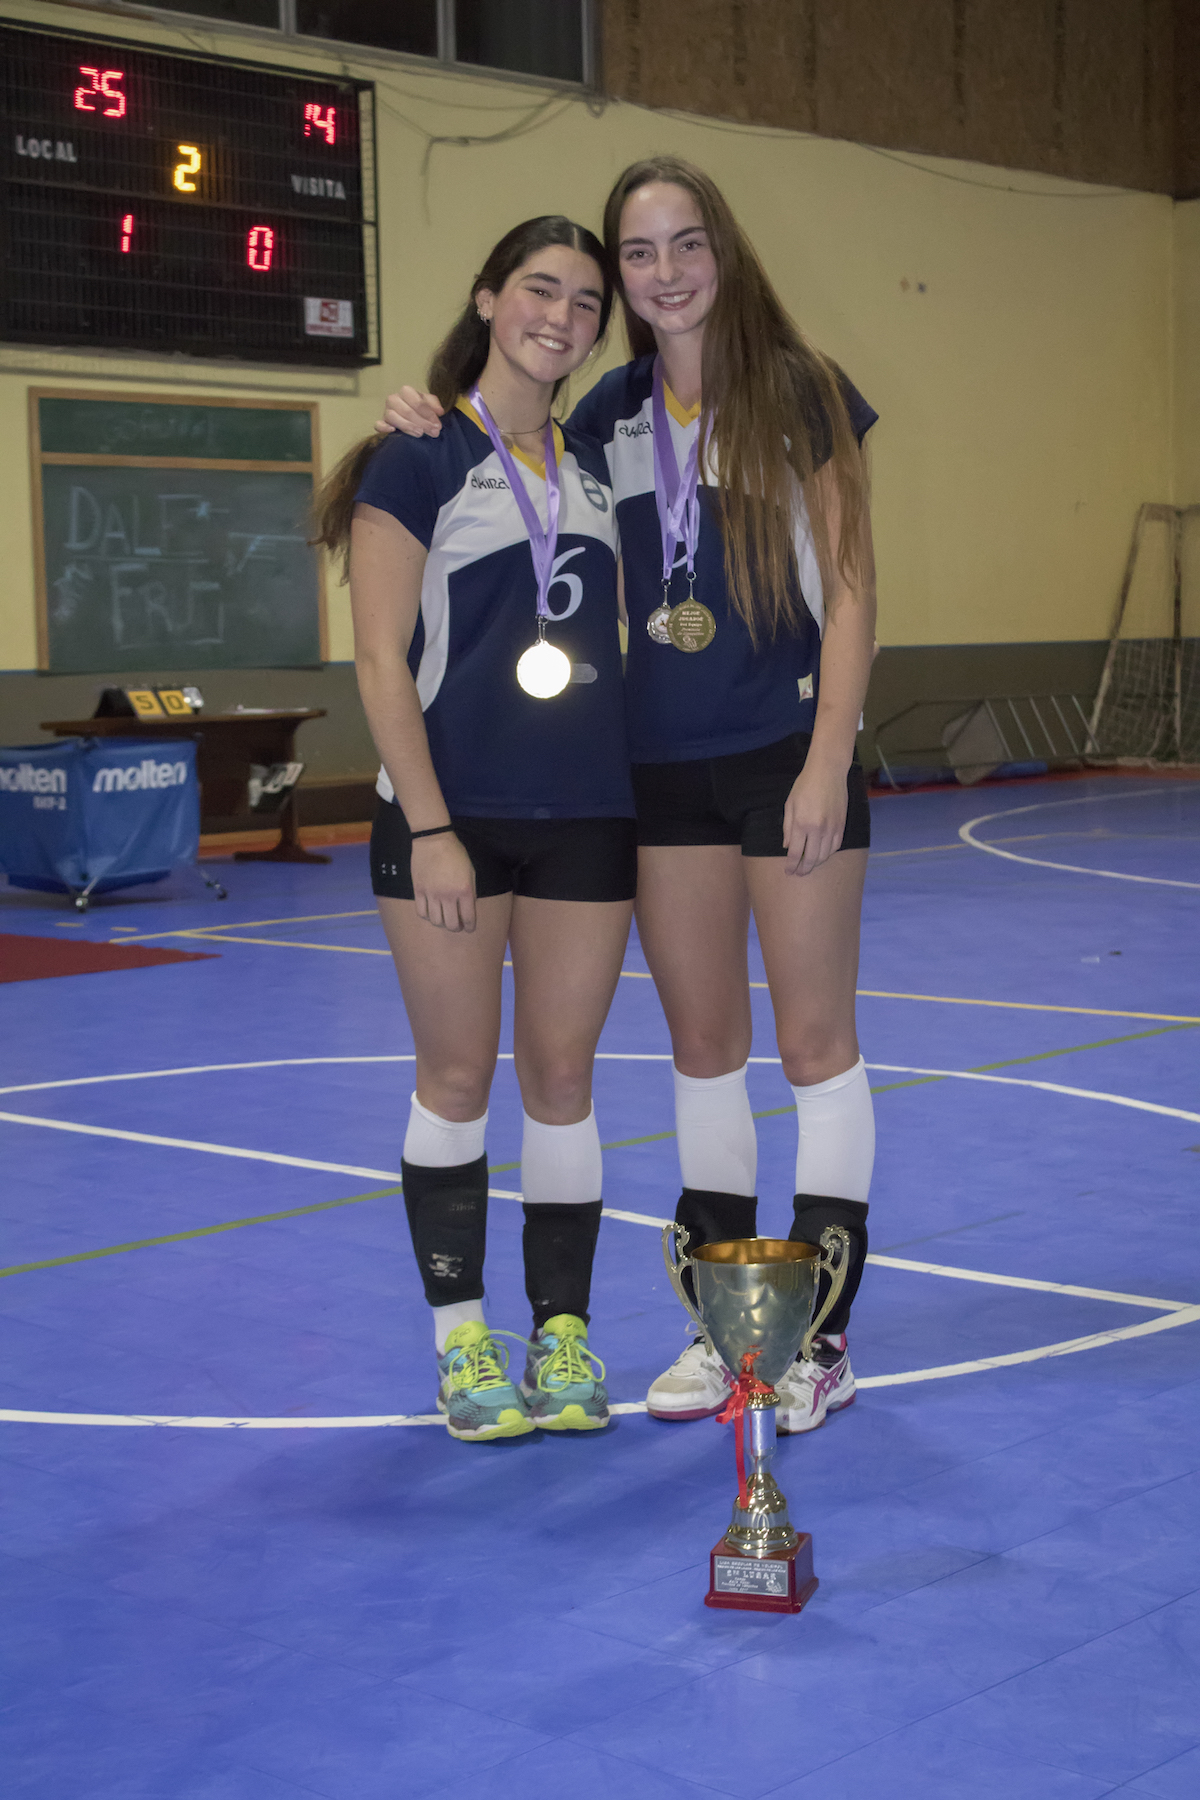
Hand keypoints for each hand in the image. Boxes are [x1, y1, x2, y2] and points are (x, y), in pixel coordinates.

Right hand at [375, 388, 444, 437]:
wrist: (412, 413)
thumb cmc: (421, 407)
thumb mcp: (430, 403)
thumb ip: (434, 404)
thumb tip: (439, 412)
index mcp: (406, 391)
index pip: (417, 402)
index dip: (428, 415)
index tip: (438, 425)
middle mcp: (394, 399)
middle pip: (406, 411)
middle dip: (422, 423)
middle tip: (433, 432)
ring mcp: (386, 411)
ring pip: (393, 417)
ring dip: (407, 426)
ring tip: (420, 433)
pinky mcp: (382, 422)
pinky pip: (378, 425)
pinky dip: (384, 428)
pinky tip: (393, 431)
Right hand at [411, 834, 475, 929]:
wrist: (433, 840)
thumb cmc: (455, 853)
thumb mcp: (470, 871)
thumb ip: (470, 892)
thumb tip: (467, 909)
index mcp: (464, 890)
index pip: (468, 918)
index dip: (469, 927)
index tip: (469, 928)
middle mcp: (448, 895)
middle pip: (451, 924)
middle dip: (456, 928)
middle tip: (457, 925)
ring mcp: (431, 894)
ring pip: (435, 921)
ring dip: (441, 923)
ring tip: (444, 918)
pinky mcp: (418, 890)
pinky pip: (421, 912)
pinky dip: (427, 916)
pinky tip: (431, 911)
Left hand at [782, 757, 848, 875]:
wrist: (828, 772)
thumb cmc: (805, 785)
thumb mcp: (790, 805)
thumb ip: (788, 828)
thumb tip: (787, 846)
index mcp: (802, 823)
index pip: (795, 853)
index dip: (791, 865)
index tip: (788, 872)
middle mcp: (818, 829)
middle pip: (811, 858)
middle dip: (803, 869)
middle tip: (798, 874)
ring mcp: (832, 828)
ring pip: (824, 855)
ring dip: (816, 864)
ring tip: (808, 867)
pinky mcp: (841, 825)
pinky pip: (835, 846)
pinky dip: (828, 854)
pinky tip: (822, 855)